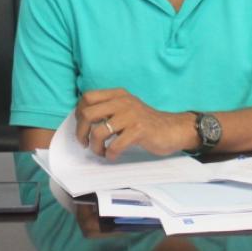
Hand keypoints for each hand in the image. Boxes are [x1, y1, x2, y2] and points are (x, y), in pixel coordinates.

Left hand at [75, 88, 194, 159]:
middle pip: (87, 114)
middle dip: (81, 132)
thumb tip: (82, 121)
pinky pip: (115, 145)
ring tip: (100, 151)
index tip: (83, 127)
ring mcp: (131, 115)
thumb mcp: (126, 108)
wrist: (172, 129)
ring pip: (98, 131)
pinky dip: (110, 154)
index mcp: (118, 95)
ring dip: (95, 146)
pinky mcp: (139, 131)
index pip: (87, 97)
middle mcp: (123, 102)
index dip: (79, 114)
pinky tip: (113, 156)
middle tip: (85, 143)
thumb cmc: (146, 122)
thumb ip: (108, 109)